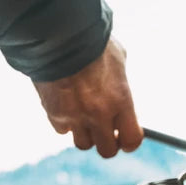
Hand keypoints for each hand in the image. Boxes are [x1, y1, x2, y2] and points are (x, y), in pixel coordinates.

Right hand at [32, 37, 142, 157]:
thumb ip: (121, 84)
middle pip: (107, 151)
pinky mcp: (54, 113)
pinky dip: (64, 122)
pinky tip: (65, 106)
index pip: (131, 139)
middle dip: (107, 143)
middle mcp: (99, 113)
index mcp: (120, 100)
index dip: (129, 142)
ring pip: (83, 144)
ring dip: (85, 134)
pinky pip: (62, 130)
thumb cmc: (89, 41)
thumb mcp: (117, 60)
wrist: (55, 32)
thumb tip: (123, 94)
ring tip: (83, 118)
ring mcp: (75, 115)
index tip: (125, 140)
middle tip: (105, 133)